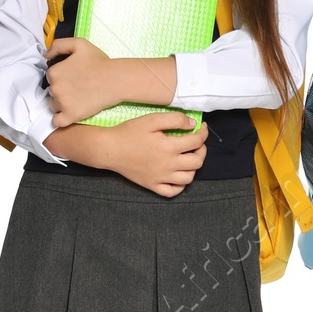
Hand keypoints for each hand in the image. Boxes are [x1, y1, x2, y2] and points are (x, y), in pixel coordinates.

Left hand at [47, 37, 118, 126]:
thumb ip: (58, 45)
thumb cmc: (99, 61)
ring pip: (54, 106)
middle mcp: (54, 88)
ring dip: (62, 104)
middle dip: (62, 90)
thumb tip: (45, 55)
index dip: (61, 78)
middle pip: (52, 92)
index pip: (50, 78)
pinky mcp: (71, 116)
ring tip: (78, 99)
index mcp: (54, 72)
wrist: (115, 79)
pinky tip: (70, 113)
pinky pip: (57, 121)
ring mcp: (62, 103)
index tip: (74, 78)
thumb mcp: (79, 43)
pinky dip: (61, 119)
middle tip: (78, 87)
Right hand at [55, 112, 208, 196]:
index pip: (197, 142)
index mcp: (169, 147)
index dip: (203, 133)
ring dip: (193, 167)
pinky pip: (173, 191)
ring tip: (188, 158)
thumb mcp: (151, 120)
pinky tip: (178, 175)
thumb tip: (193, 125)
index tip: (201, 128)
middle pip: (197, 162)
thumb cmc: (129, 132)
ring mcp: (161, 177)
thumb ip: (174, 120)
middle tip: (196, 143)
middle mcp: (168, 165)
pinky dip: (180, 185)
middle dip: (201, 150)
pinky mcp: (152, 185)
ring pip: (189, 178)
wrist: (109, 149)